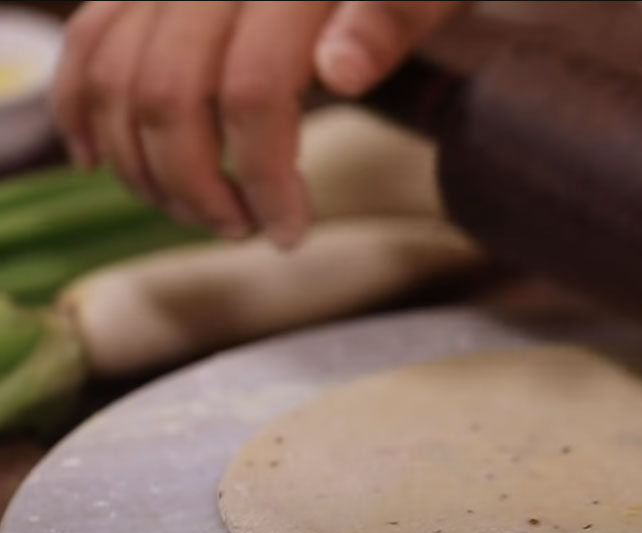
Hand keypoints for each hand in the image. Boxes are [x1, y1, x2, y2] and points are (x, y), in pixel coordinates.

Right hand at [51, 1, 465, 247]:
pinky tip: (98, 161)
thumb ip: (389, 21)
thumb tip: (339, 70)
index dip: (264, 176)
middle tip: (240, 228)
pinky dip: (81, 102)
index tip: (289, 231)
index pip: (254, 90)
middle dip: (196, 185)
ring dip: (143, 164)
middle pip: (168, 93)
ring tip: (195, 211)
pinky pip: (90, 38)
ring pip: (118, 75)